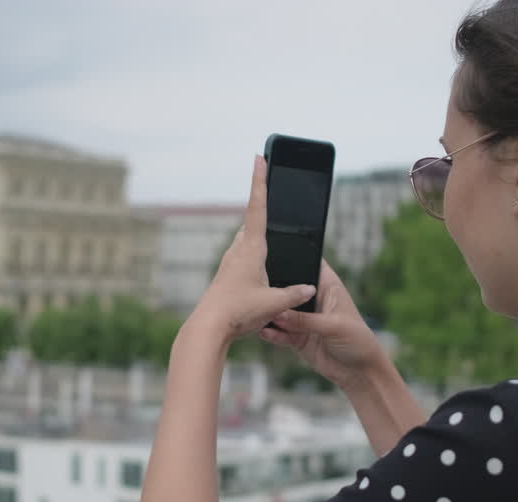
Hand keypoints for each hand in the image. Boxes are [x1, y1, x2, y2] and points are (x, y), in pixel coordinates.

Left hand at [192, 155, 316, 342]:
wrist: (208, 328)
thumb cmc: (239, 312)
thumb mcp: (274, 304)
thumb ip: (294, 294)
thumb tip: (309, 287)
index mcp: (251, 248)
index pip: (257, 207)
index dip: (260, 181)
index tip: (259, 158)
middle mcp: (238, 251)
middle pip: (251, 220)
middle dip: (260, 204)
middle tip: (266, 184)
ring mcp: (230, 263)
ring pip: (246, 240)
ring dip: (257, 232)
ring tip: (269, 226)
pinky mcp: (227, 277)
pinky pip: (244, 258)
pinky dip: (254, 255)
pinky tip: (260, 267)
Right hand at [258, 257, 384, 390]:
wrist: (360, 372)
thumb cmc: (358, 341)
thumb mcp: (334, 326)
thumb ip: (305, 320)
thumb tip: (279, 313)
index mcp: (328, 287)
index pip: (309, 264)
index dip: (294, 257)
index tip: (272, 256)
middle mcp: (314, 301)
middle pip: (290, 289)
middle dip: (275, 289)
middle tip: (259, 290)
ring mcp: (304, 320)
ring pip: (281, 312)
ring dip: (270, 313)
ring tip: (257, 313)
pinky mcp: (297, 338)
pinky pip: (280, 333)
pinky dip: (272, 333)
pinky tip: (263, 331)